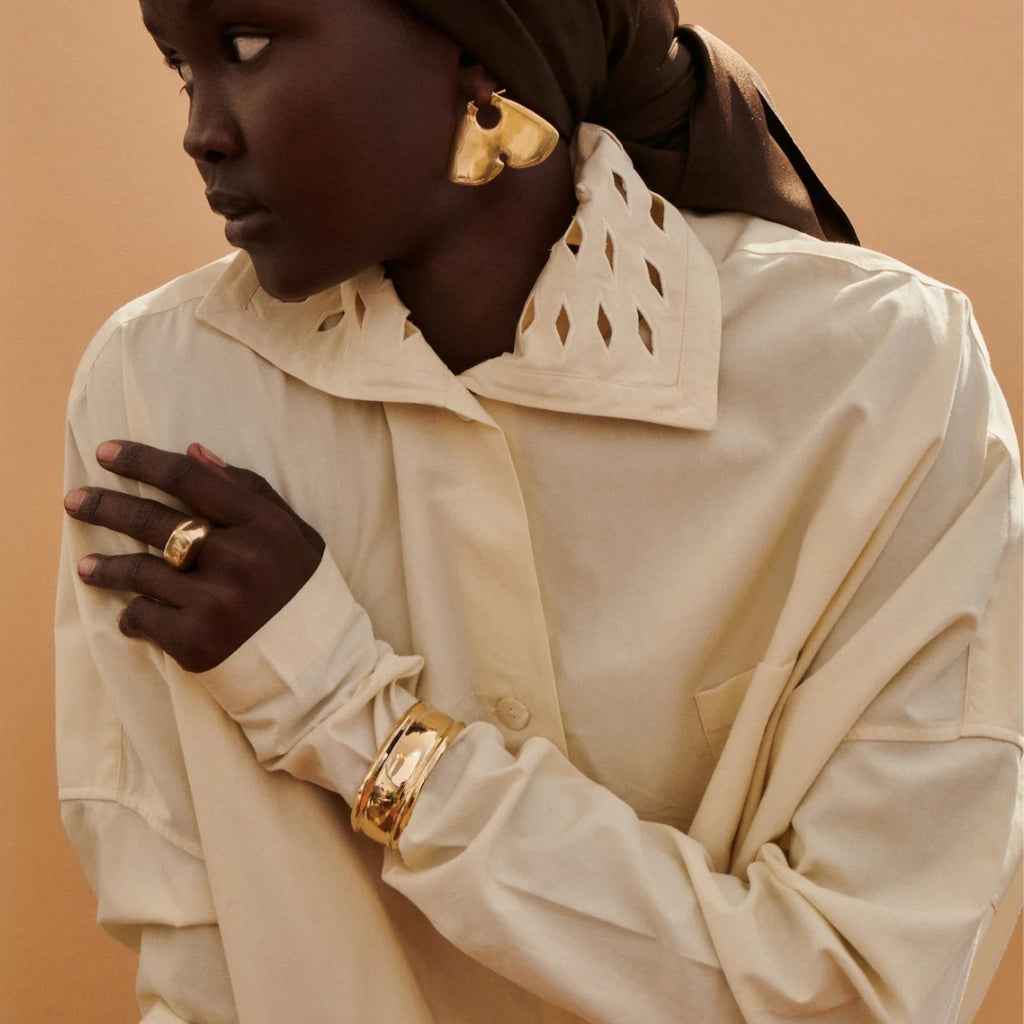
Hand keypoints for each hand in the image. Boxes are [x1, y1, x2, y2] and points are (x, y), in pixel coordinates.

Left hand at [64, 440, 324, 672]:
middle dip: (105, 506)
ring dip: (106, 567)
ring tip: (87, 566)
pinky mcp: (195, 641)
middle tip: (74, 500)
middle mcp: (238, 559)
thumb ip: (250, 490)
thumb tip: (194, 452)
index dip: (142, 461)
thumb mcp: (293, 533)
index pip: (190, 479)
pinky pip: (142, 616)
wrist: (318, 666)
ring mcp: (215, 601)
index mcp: (263, 525)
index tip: (106, 452)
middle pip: (153, 521)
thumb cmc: (301, 591)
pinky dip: (131, 614)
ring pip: (139, 571)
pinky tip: (129, 613)